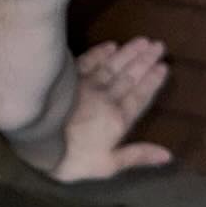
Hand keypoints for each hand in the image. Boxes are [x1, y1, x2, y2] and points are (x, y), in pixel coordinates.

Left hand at [51, 36, 175, 183]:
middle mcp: (107, 97)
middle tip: (159, 45)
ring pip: (113, 65)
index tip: (164, 67)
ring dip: (129, 52)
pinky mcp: (68, 77)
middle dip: (146, 61)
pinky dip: (100, 52)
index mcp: (118, 118)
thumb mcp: (108, 165)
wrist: (37, 137)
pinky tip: (111, 45)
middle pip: (129, 76)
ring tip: (143, 41)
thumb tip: (168, 154)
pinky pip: (88, 61)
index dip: (152, 82)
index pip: (140, 97)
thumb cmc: (73, 157)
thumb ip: (138, 156)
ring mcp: (87, 84)